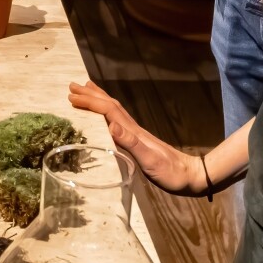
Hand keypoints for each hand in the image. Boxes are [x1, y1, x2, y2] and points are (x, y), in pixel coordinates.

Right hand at [68, 81, 207, 195]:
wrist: (190, 176)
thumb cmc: (170, 172)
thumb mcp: (150, 161)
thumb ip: (132, 143)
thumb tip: (112, 125)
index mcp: (133, 132)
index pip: (108, 111)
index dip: (90, 103)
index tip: (72, 98)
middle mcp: (133, 129)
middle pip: (110, 106)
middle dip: (91, 95)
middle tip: (72, 86)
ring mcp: (136, 134)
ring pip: (113, 110)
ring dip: (98, 99)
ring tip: (86, 90)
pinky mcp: (138, 141)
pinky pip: (117, 120)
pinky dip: (106, 112)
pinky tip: (104, 115)